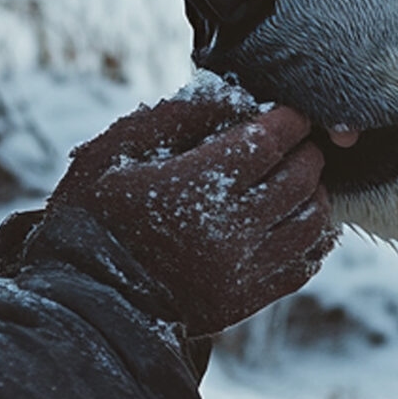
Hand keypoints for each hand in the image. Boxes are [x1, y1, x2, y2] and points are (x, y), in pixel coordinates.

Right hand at [52, 93, 334, 335]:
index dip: (288, 122)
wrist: (84, 300)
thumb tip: (230, 96)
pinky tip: (298, 224)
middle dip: (305, 153)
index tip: (289, 113)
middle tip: (297, 143)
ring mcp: (239, 271)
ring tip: (299, 182)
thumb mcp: (113, 153)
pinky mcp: (244, 301)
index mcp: (191, 186)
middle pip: (297, 180)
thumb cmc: (92, 216)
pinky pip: (301, 267)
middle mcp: (225, 230)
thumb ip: (173, 117)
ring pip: (309, 224)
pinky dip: (312, 241)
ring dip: (313, 195)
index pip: (267, 143)